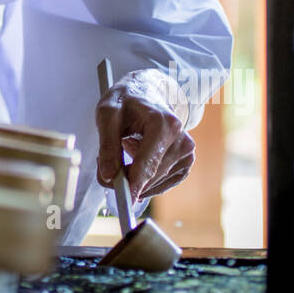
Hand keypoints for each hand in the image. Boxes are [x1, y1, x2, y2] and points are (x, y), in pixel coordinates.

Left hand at [95, 68, 194, 202]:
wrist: (147, 91)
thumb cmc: (127, 100)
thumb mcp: (108, 114)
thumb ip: (107, 145)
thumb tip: (108, 177)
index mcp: (165, 124)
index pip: (148, 163)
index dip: (133, 183)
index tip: (123, 201)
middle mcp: (182, 140)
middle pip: (151, 175)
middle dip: (126, 177)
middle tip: (106, 165)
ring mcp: (187, 152)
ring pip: (155, 182)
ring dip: (135, 175)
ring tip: (126, 148)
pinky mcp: (186, 162)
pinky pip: (162, 183)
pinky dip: (146, 177)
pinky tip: (139, 155)